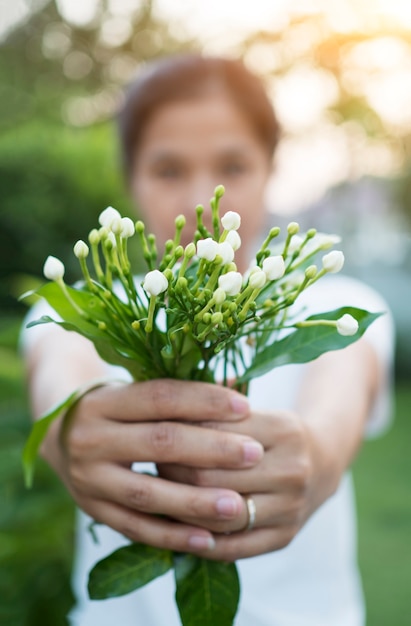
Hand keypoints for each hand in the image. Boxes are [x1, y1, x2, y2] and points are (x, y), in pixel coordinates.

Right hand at [41, 379, 263, 553]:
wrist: (60, 437)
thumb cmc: (115, 408)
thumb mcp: (135, 391)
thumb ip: (181, 392)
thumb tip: (237, 385)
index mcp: (104, 400)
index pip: (161, 397)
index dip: (205, 401)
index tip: (245, 407)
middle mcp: (92, 438)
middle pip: (159, 442)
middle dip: (211, 449)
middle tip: (254, 453)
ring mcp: (89, 478)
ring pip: (147, 493)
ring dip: (195, 502)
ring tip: (237, 505)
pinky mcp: (93, 510)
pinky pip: (135, 528)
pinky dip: (172, 536)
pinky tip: (207, 539)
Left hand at [158, 409, 339, 559]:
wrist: (323, 462)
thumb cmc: (273, 431)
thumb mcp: (253, 409)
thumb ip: (214, 405)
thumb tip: (163, 401)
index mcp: (283, 429)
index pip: (213, 434)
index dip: (176, 434)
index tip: (151, 433)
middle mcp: (292, 470)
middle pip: (211, 477)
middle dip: (171, 471)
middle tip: (148, 464)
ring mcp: (291, 508)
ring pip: (219, 514)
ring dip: (178, 507)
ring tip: (155, 495)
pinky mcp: (284, 537)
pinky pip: (232, 547)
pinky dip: (198, 541)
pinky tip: (176, 529)